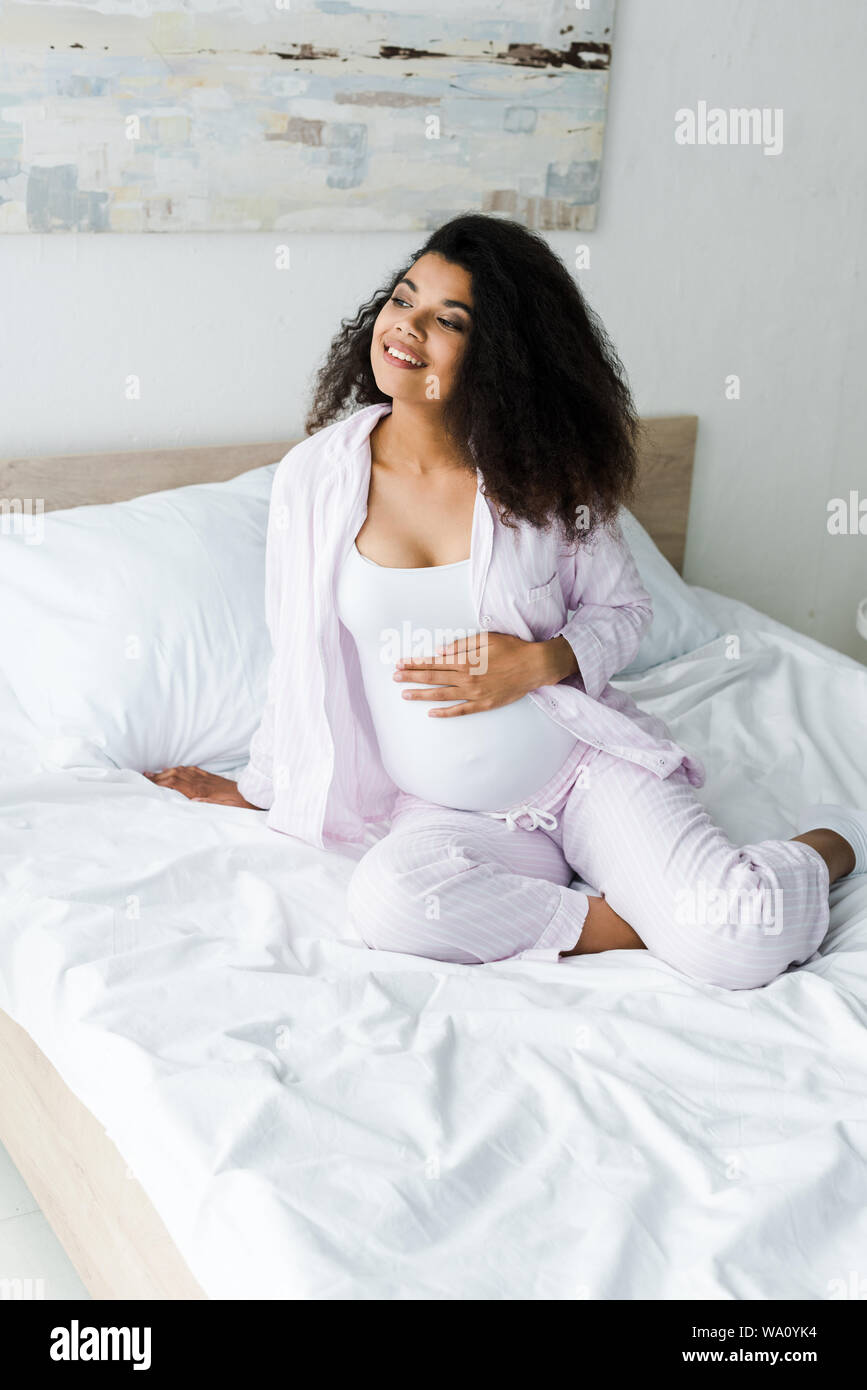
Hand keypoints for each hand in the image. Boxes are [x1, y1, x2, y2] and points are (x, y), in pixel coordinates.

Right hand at [142, 766, 260, 807]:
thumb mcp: (221, 808)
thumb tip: (192, 802)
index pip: (175, 784)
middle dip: (159, 776)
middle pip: (175, 775)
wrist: (252, 796)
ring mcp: (206, 778)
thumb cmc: (236, 806)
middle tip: (144, 776)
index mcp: (200, 791)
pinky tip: (176, 770)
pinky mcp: (211, 777)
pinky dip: (181, 769)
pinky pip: (193, 770)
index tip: (147, 782)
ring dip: (167, 771)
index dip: (160, 783)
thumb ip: (207, 805)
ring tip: (154, 772)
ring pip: (182, 771)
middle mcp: (201, 782)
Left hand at [393, 632, 578, 717]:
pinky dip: (445, 713)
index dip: (415, 663)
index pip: (434, 662)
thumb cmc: (512, 649)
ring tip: (405, 695)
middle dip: (412, 678)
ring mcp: (475, 693)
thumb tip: (440, 651)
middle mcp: (467, 678)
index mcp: (466, 660)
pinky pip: (460, 710)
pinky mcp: (484, 704)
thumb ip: (462, 646)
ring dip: (421, 695)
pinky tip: (431, 713)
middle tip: (394, 678)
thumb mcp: (486, 639)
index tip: (400, 663)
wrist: (535, 666)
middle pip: (433, 678)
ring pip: (442, 695)